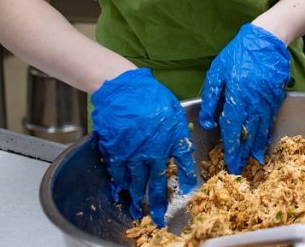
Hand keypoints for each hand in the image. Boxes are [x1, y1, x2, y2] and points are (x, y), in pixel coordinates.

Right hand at [91, 68, 196, 225]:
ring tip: (139, 207)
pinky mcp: (117, 152)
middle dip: (160, 201)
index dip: (186, 179)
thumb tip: (182, 142)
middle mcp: (156, 150)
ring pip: (138, 182)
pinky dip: (120, 184)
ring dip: (139, 196)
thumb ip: (178, 129)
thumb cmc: (150, 94)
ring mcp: (135, 154)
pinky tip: (122, 190)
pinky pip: (119, 173)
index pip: (184, 164)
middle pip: (159, 181)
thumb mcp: (174, 110)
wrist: (123, 89)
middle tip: (160, 215)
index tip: (188, 190)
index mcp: (174, 137)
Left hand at [199, 23, 290, 173]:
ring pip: (261, 129)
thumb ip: (212, 98)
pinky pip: (270, 119)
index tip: (229, 163)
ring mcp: (267, 101)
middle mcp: (253, 102)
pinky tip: (264, 140)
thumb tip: (208, 122)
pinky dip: (267, 132)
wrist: (266, 40)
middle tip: (240, 168)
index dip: (231, 148)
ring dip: (256, 146)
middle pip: (248, 134)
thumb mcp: (217, 73)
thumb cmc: (239, 54)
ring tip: (253, 160)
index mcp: (237, 97)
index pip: (232, 129)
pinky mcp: (277, 97)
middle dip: (243, 153)